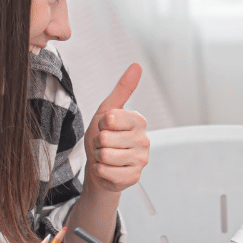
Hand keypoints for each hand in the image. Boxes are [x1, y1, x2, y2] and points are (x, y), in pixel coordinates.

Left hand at [83, 63, 149, 192]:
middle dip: (98, 142)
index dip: (101, 124)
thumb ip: (123, 89)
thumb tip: (137, 65)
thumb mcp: (107, 111)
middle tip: (104, 145)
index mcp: (139, 120)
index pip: (110, 118)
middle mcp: (144, 139)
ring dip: (98, 157)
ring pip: (105, 156)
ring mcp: (141, 160)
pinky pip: (106, 172)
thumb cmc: (104, 136)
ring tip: (105, 156)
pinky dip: (100, 171)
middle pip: (105, 138)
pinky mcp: (134, 177)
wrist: (100, 166)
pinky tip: (108, 169)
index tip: (106, 128)